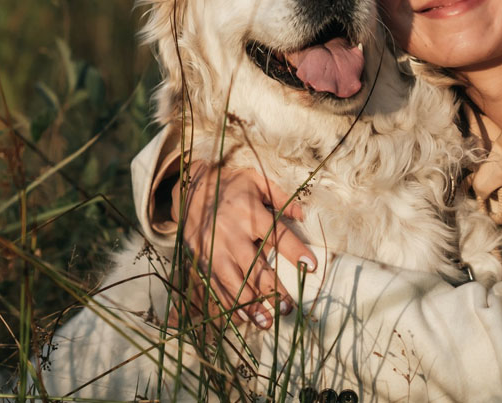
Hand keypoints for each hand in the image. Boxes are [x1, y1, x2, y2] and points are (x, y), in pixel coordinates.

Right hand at [177, 161, 314, 328]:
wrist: (190, 188)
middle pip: (255, 267)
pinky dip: (229, 304)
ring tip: (269, 322)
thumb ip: (281, 197)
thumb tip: (303, 214)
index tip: (311, 267)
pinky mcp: (203, 259)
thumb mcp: (256, 180)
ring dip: (251, 305)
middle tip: (290, 307)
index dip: (294, 251)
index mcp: (249, 213)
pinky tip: (244, 318)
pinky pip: (216, 286)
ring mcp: (214, 249)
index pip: (277, 235)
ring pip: (233, 282)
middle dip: (273, 290)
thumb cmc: (231, 185)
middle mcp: (231, 233)